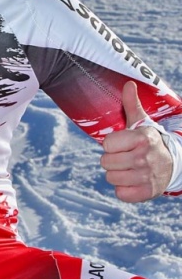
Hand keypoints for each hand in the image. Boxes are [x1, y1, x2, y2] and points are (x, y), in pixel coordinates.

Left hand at [101, 81, 172, 201]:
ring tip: (128, 168)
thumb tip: (128, 84)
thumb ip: (131, 104)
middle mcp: (144, 158)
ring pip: (111, 178)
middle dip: (112, 160)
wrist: (174, 165)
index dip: (111, 145)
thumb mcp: (142, 123)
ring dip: (116, 174)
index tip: (122, 144)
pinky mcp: (147, 193)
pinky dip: (123, 189)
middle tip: (124, 157)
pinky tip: (132, 180)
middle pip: (105, 162)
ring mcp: (146, 177)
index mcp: (141, 139)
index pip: (107, 144)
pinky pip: (120, 194)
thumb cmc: (149, 141)